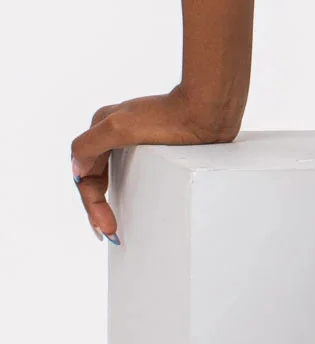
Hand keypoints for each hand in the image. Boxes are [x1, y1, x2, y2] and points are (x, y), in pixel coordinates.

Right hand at [70, 87, 242, 242]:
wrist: (208, 110)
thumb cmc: (168, 118)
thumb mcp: (121, 128)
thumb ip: (90, 145)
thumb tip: (77, 169)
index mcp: (101, 124)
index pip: (84, 175)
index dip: (92, 205)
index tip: (108, 228)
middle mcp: (113, 128)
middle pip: (95, 175)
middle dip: (97, 206)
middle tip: (110, 233)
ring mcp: (133, 135)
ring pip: (110, 172)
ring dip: (107, 198)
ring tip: (113, 223)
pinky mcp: (152, 141)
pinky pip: (128, 168)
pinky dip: (123, 187)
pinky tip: (130, 199)